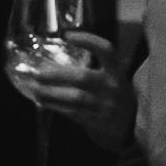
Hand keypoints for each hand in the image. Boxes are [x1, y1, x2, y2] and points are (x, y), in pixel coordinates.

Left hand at [17, 31, 135, 152]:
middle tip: (37, 73)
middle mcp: (112, 87)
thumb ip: (96, 72)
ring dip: (51, 93)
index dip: (88, 40)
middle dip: (57, 75)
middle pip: (83, 77)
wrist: (131, 129)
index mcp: (117, 72)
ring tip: (34, 89)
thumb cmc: (116, 100)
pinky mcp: (95, 122)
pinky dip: (55, 106)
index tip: (67, 36)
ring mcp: (104, 105)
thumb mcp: (114, 82)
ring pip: (74, 97)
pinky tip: (43, 102)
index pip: (106, 50)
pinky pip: (71, 112)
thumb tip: (58, 65)